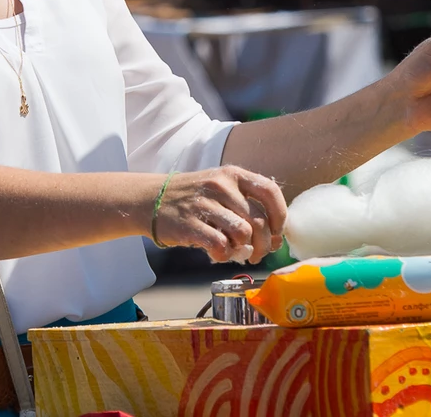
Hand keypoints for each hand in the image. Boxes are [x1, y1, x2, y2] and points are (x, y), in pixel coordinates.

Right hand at [151, 166, 286, 264]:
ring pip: (242, 234)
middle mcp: (221, 186)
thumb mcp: (221, 188)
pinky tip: (219, 254)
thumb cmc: (194, 198)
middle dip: (264, 245)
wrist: (151, 199)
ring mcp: (204, 204)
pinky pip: (220, 245)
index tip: (276, 233)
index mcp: (233, 175)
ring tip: (238, 253)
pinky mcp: (190, 224)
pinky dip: (224, 255)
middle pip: (259, 221)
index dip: (280, 216)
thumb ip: (247, 205)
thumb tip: (275, 236)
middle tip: (258, 254)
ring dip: (245, 251)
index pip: (270, 191)